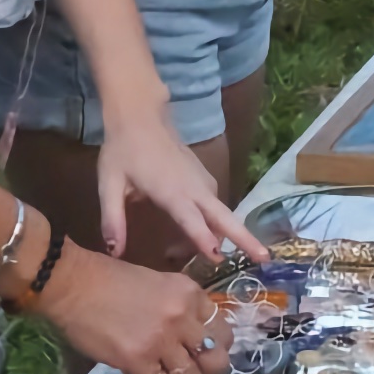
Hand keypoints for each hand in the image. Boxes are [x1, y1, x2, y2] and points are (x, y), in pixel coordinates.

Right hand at [32, 243, 228, 373]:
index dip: (219, 346)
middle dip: (208, 371)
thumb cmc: (111, 279)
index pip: (223, 329)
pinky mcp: (138, 361)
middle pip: (214, 358)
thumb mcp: (159, 283)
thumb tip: (195, 334)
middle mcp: (182, 317)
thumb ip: (181, 306)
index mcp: (189, 293)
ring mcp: (161, 340)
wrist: (73, 285)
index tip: (207, 353)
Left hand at [93, 107, 270, 262]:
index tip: (218, 258)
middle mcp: (193, 187)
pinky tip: (201, 233)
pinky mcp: (202, 177)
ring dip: (221, 235)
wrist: (139, 114)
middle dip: (245, 238)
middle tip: (264, 259)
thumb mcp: (109, 185)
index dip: (204, 239)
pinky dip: (214, 223)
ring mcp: (201, 180)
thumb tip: (114, 252)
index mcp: (170, 191)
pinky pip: (214, 205)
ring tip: (208, 258)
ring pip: (220, 214)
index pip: (191, 219)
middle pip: (224, 216)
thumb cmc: (122, 150)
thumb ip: (113, 219)